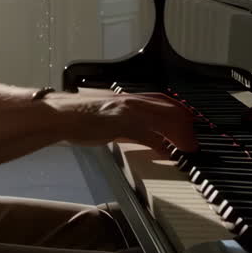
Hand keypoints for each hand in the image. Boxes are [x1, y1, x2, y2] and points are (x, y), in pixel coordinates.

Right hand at [44, 91, 196, 154]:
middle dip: (186, 123)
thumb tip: (144, 138)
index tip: (191, 123)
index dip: (180, 111)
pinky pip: (148, 135)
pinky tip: (168, 154)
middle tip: (194, 140)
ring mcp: (126, 111)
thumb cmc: (77, 117)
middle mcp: (131, 101)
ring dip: (179, 134)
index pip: (163, 100)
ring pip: (163, 119)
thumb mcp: (108, 119)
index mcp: (128, 97)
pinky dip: (161, 145)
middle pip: (169, 108)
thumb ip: (127, 127)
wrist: (57, 115)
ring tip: (188, 148)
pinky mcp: (120, 124)